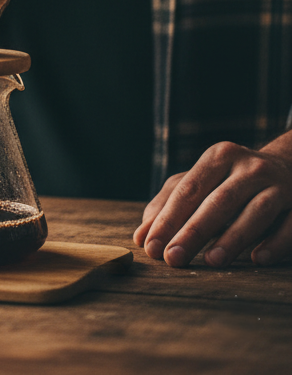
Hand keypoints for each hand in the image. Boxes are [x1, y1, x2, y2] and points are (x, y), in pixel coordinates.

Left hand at [133, 134, 291, 267]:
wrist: (289, 167)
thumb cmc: (231, 180)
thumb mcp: (200, 182)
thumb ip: (168, 204)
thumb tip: (142, 237)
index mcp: (218, 157)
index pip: (187, 190)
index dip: (167, 219)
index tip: (150, 246)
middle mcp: (248, 166)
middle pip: (218, 201)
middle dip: (193, 231)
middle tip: (173, 259)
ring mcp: (278, 184)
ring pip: (256, 212)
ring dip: (233, 237)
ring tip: (211, 261)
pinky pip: (290, 226)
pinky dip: (275, 243)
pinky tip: (258, 259)